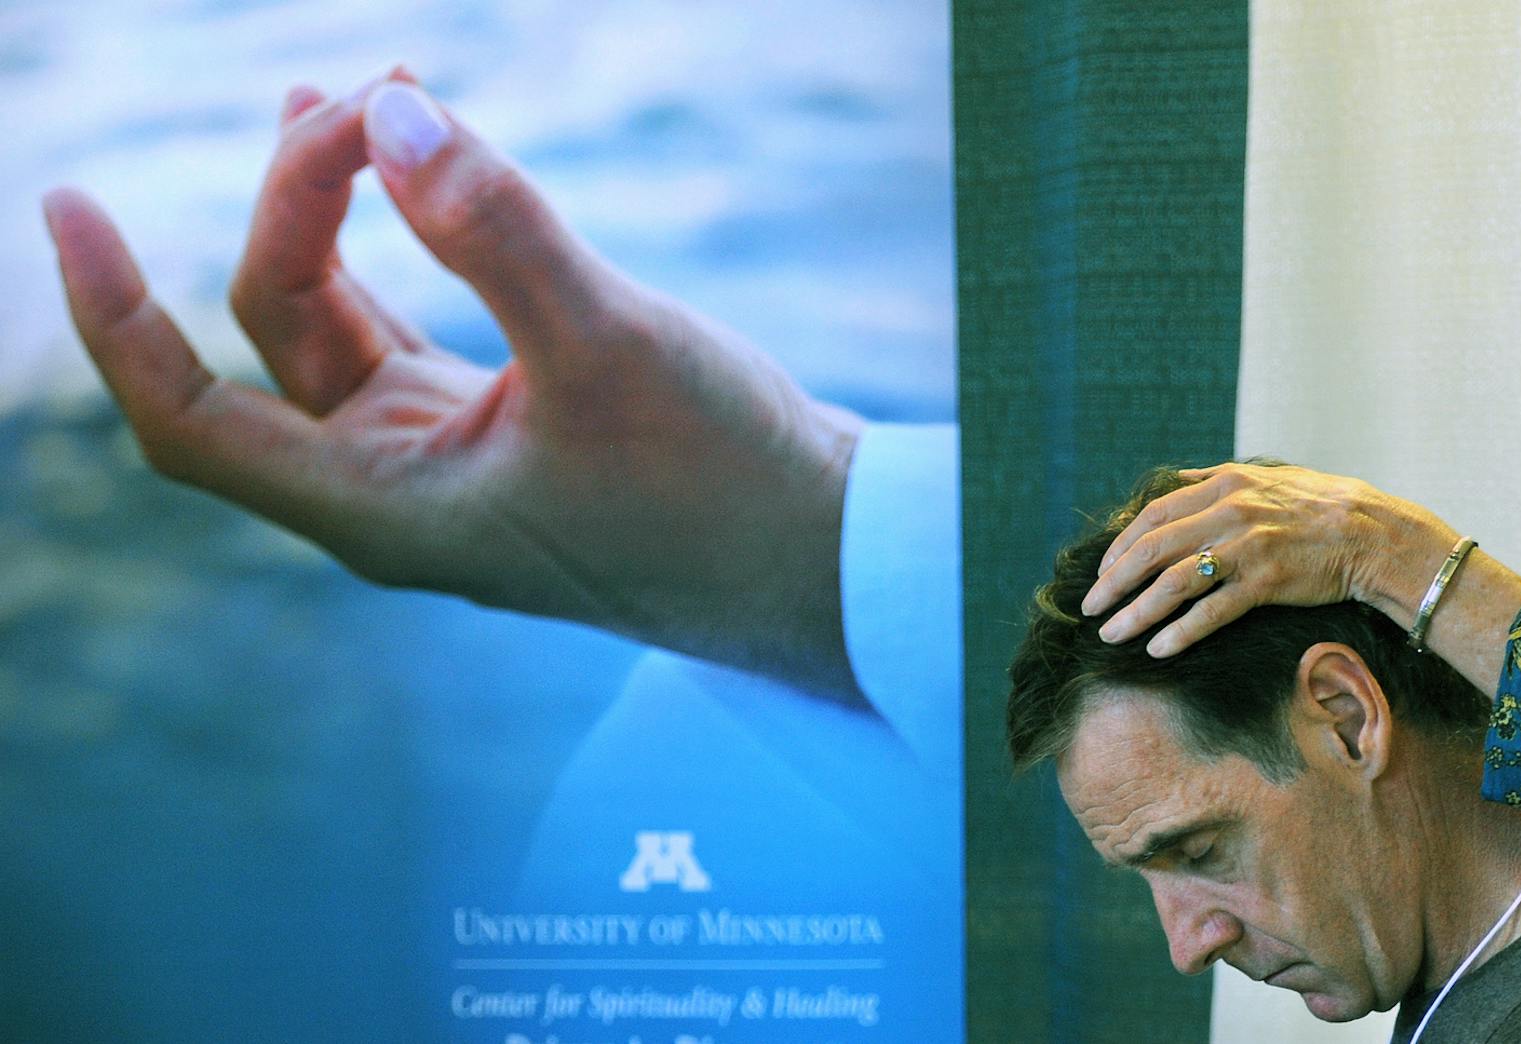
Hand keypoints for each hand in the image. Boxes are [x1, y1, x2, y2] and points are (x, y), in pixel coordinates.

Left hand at [44, 75, 865, 701]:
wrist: (833, 562)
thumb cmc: (728, 486)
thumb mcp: (611, 345)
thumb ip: (496, 228)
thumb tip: (395, 107)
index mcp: (388, 510)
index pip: (190, 420)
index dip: (112, 314)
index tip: (69, 200)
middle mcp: (399, 495)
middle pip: (275, 337)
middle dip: (295, 202)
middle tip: (368, 93)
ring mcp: (454, 464)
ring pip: (342, 330)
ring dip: (335, 215)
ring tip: (356, 97)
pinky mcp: (512, 434)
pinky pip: (413, 330)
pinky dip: (406, 247)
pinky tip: (423, 172)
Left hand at [1081, 462, 1453, 656]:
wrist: (1373, 532)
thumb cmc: (1320, 507)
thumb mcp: (1266, 478)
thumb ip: (1218, 482)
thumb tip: (1176, 484)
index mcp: (1224, 484)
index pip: (1153, 514)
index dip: (1120, 544)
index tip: (1102, 570)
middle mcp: (1229, 512)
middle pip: (1152, 548)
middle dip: (1114, 581)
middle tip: (1091, 608)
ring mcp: (1247, 548)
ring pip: (1174, 583)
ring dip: (1136, 612)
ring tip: (1112, 635)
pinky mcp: (1267, 582)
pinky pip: (1212, 612)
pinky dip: (1180, 632)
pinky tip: (1159, 650)